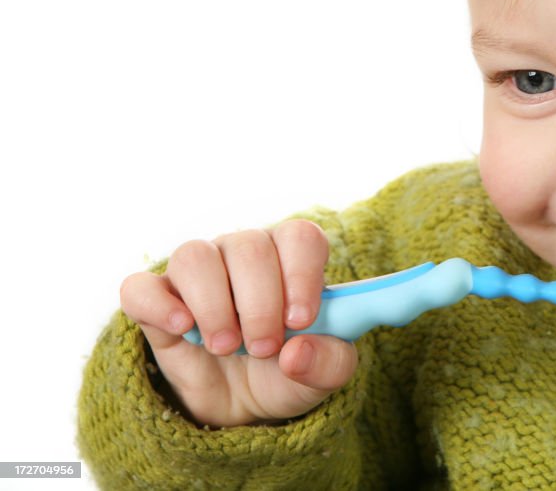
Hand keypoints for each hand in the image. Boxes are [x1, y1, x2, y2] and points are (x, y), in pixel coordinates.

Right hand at [120, 220, 357, 426]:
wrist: (241, 405)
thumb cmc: (287, 372)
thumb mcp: (322, 377)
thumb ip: (329, 363)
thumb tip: (298, 352)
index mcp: (291, 259)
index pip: (299, 237)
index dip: (301, 273)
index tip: (301, 320)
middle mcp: (243, 254)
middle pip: (249, 247)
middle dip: (260, 304)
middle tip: (265, 348)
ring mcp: (197, 272)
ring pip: (195, 256)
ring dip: (214, 305)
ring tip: (226, 347)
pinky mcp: (155, 301)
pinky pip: (140, 287)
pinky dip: (160, 306)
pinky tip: (183, 328)